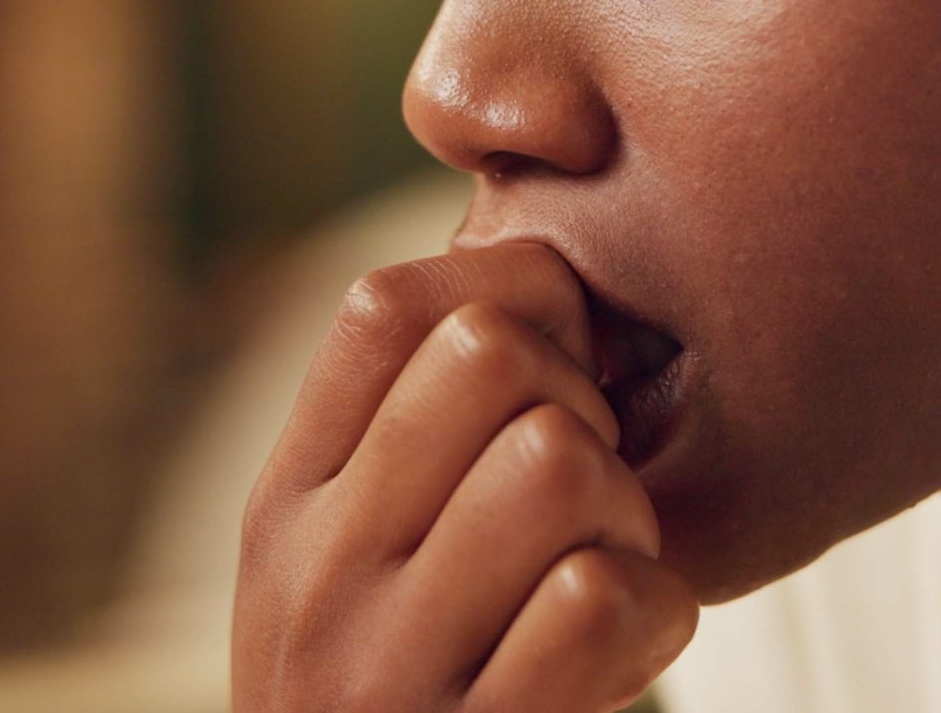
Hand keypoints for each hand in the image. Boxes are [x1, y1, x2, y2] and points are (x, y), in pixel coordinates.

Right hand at [234, 242, 697, 711]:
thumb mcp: (353, 569)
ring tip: (601, 562)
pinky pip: (605, 597)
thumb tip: (538, 271)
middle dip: (582, 395)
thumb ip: (409, 443)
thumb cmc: (405, 700)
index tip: (557, 362)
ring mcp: (389, 671)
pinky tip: (626, 643)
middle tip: (589, 476)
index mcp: (285, 508)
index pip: (385, 303)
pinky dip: (655, 608)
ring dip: (626, 509)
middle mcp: (315, 576)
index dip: (511, 292)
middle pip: (492, 354)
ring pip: (561, 461)